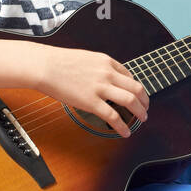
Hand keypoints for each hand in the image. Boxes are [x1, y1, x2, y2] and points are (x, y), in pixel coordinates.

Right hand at [32, 45, 148, 137]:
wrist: (44, 66)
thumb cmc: (59, 62)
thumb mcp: (86, 58)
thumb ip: (98, 67)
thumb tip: (104, 77)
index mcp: (106, 62)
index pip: (129, 75)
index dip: (136, 87)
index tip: (136, 95)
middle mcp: (107, 74)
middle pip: (136, 88)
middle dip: (145, 101)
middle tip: (146, 108)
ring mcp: (101, 88)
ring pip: (130, 101)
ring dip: (140, 112)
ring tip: (142, 119)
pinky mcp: (91, 102)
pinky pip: (113, 116)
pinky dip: (123, 126)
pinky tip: (125, 132)